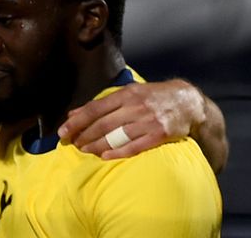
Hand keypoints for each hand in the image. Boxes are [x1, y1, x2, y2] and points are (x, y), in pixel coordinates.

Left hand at [58, 79, 205, 159]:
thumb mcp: (129, 93)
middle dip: (84, 135)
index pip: (96, 108)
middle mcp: (136, 106)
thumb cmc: (152, 98)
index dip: (78, 121)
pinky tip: (105, 156)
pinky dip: (118, 152)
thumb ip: (102, 104)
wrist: (188, 103)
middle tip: (72, 144)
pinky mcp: (160, 134)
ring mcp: (148, 121)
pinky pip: (135, 146)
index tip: (63, 131)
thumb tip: (74, 114)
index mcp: (127, 94)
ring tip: (84, 151)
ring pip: (117, 136)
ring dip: (97, 145)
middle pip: (104, 123)